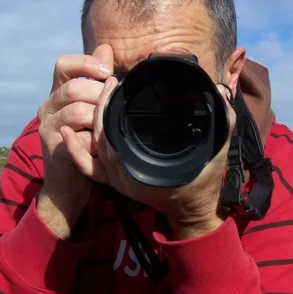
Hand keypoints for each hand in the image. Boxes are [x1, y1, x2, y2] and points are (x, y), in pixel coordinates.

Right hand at [35, 45, 113, 236]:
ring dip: (99, 117)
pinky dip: (94, 138)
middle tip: (115, 105)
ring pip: (77, 110)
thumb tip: (107, 49)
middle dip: (100, 94)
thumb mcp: (93, 107)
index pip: (64, 64)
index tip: (107, 70)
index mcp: (59, 92)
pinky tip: (102, 144)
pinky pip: (76, 135)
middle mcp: (48, 105)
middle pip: (74, 87)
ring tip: (110, 126)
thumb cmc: (86, 140)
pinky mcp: (52, 145)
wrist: (70, 180)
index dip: (85, 62)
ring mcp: (47, 125)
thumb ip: (97, 79)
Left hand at [63, 46, 236, 238]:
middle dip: (98, 108)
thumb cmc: (202, 182)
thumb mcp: (216, 153)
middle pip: (99, 138)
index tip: (113, 83)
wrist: (192, 210)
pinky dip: (76, 151)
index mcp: (142, 170)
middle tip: (107, 83)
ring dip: (88, 123)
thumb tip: (222, 94)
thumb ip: (222, 125)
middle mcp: (124, 176)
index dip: (108, 108)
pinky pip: (89, 166)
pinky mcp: (115, 180)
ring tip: (95, 96)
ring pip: (91, 150)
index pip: (114, 134)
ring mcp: (117, 179)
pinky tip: (70, 132)